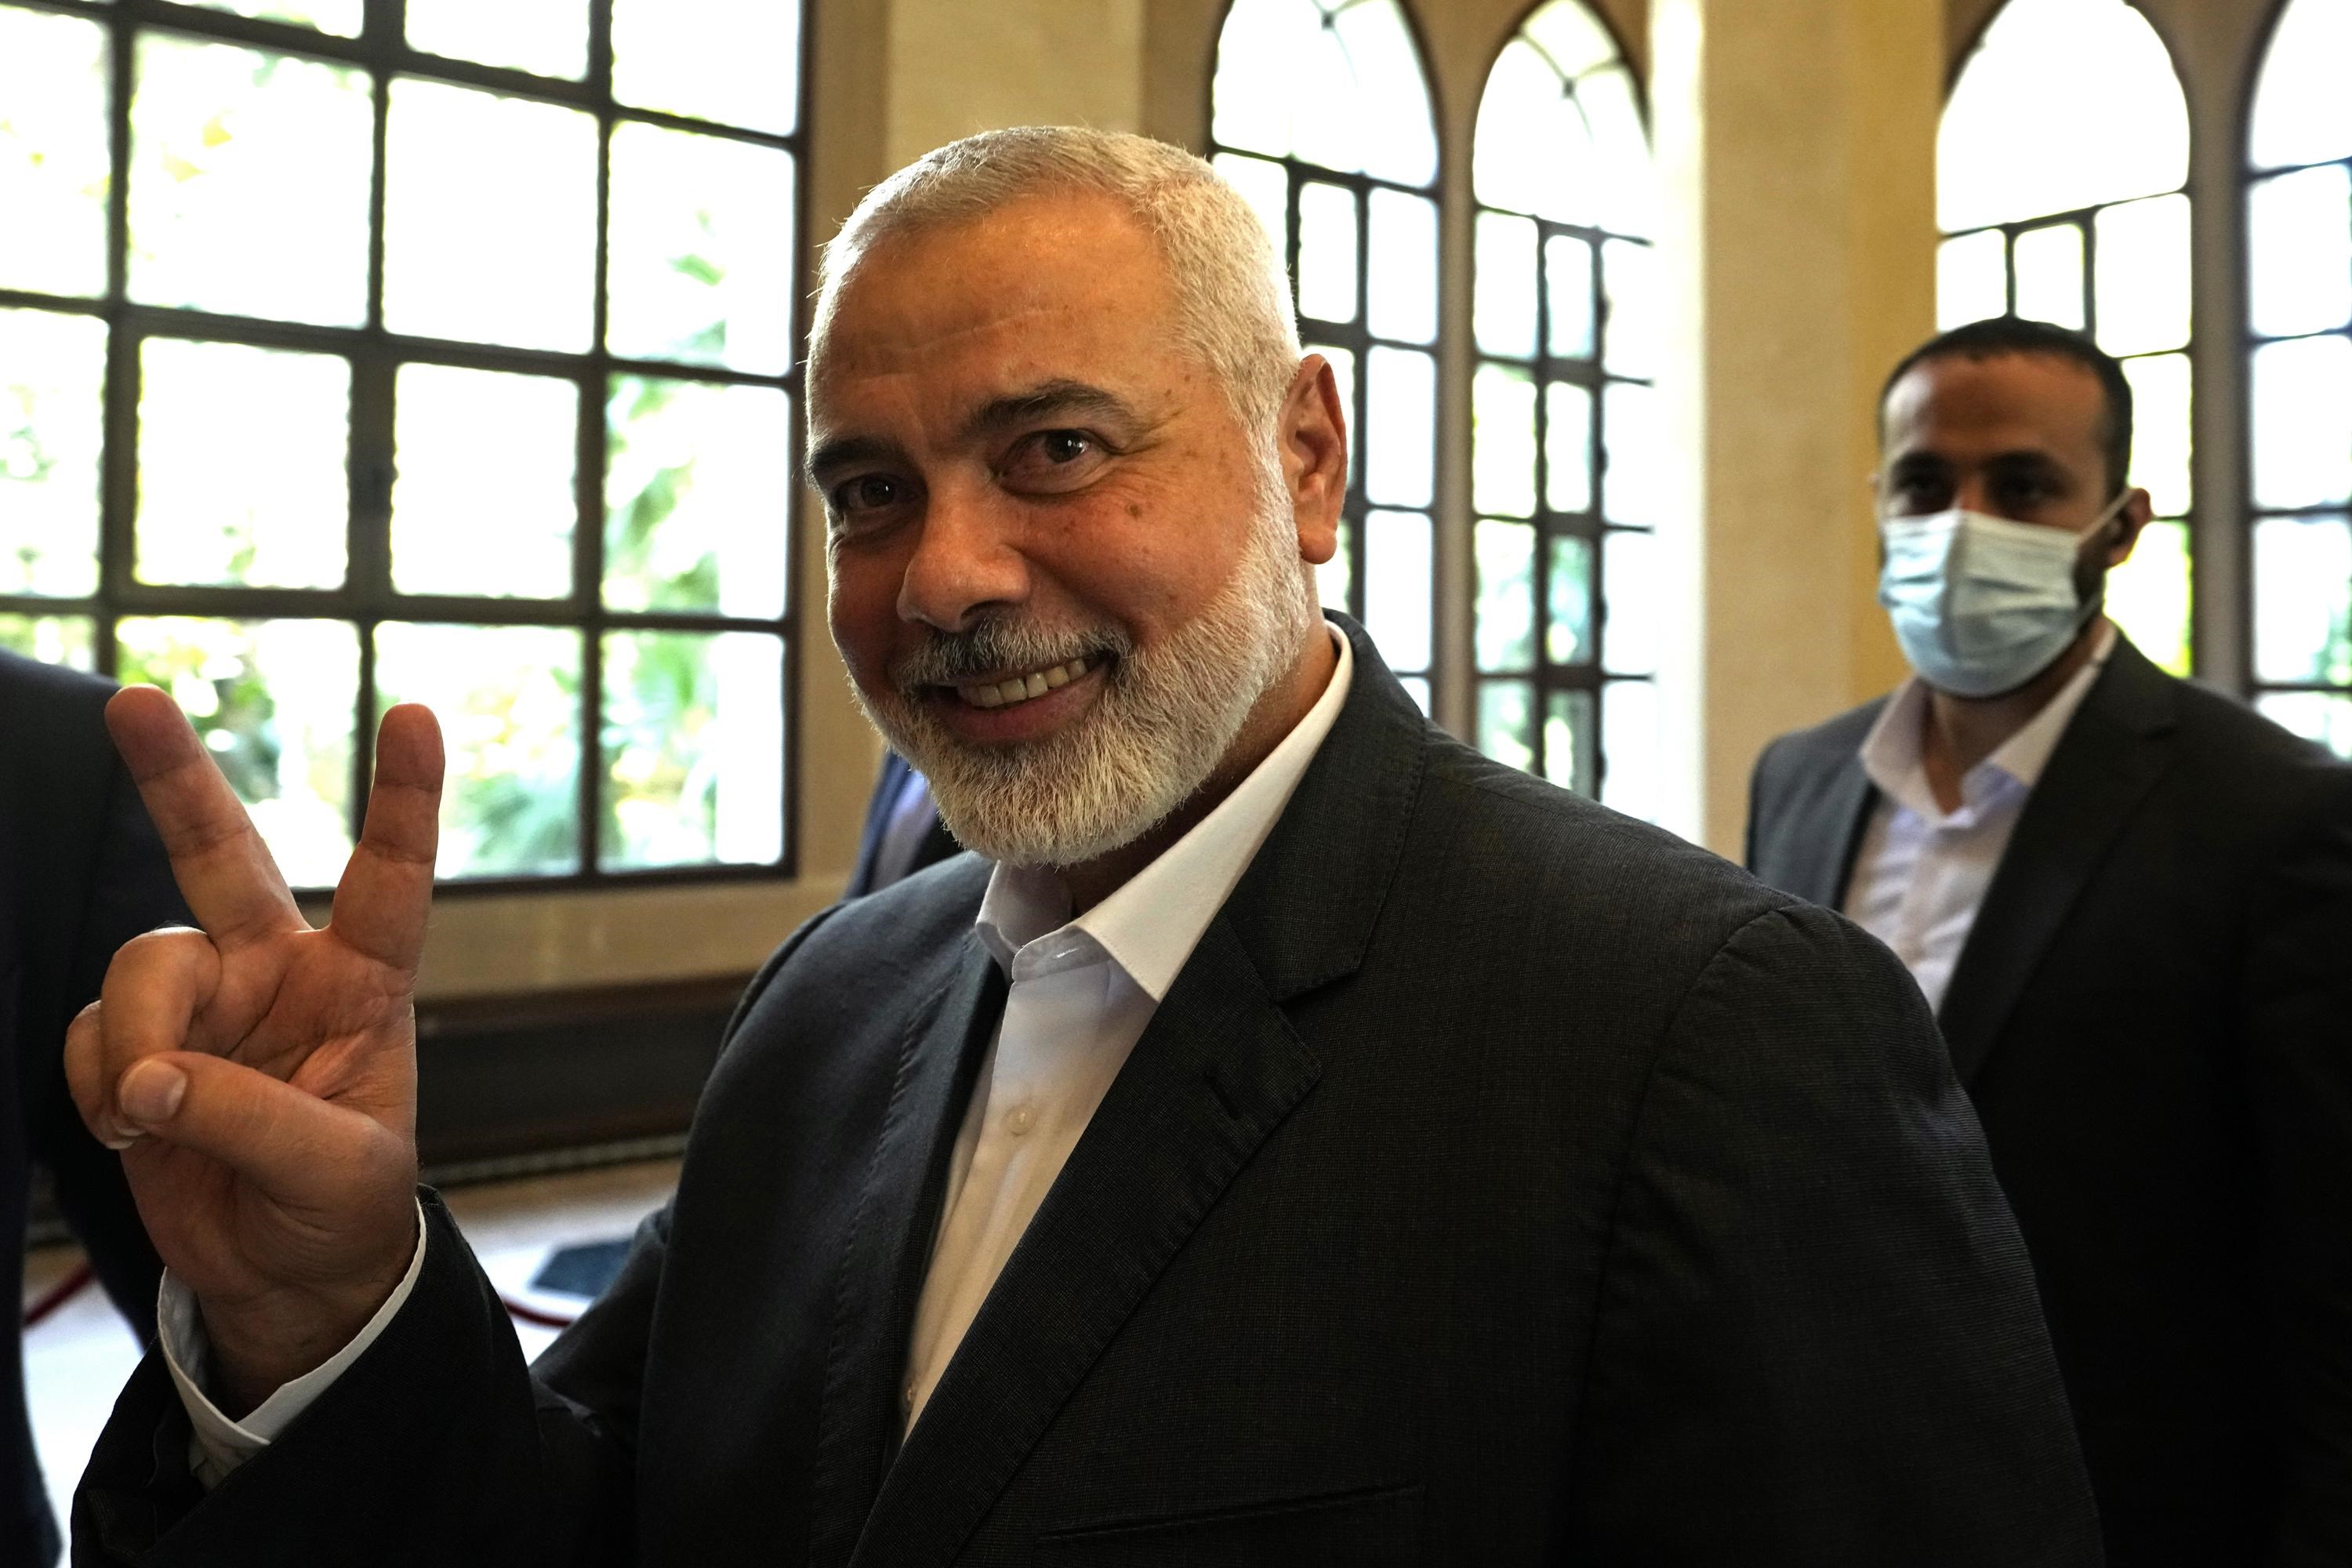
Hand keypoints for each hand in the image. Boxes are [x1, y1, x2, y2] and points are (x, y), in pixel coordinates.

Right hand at [65, 688, 443, 1412]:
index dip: (403, 800)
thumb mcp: (336, 1174)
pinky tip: (133, 1132)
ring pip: (140, 966)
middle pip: (221, 856)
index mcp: (363, 985)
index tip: (412, 716)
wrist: (286, 1274)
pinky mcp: (138, 1048)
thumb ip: (252, 1123)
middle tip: (134, 702)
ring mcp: (204, 1006)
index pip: (391, 878)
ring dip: (134, 1039)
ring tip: (149, 1116)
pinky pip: (88, 1036)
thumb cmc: (343, 1210)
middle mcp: (278, 974)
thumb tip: (152, 1080)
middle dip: (176, 777)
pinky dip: (96, 1085)